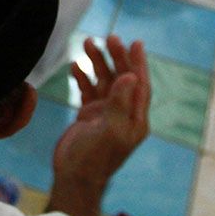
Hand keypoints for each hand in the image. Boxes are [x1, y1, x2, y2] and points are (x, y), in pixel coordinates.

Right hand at [54, 36, 149, 188]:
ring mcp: (105, 114)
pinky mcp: (89, 116)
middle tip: (108, 37)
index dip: (138, 63)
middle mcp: (123, 113)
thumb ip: (119, 102)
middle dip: (116, 57)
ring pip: (104, 81)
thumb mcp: (110, 129)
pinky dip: (83, 77)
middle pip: (122, 78)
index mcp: (135, 119)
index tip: (135, 42)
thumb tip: (131, 75)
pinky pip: (88, 91)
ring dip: (97, 63)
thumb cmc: (95, 158)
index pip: (140, 84)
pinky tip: (75, 66)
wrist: (74, 177)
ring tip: (87, 43)